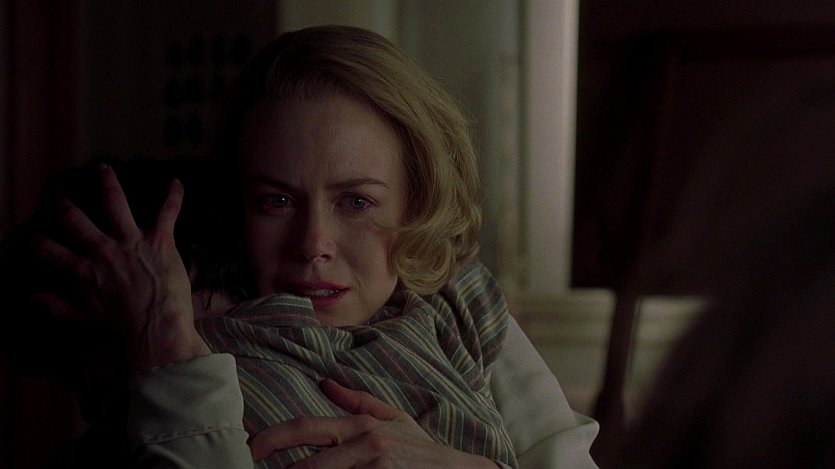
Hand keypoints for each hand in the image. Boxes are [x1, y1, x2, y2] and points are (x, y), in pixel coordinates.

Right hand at [33, 163, 209, 369]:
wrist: (155, 328)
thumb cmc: (121, 327)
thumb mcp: (82, 319)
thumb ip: (56, 306)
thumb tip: (32, 298)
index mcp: (83, 270)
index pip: (51, 251)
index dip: (39, 244)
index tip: (33, 238)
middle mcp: (103, 249)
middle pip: (76, 219)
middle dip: (65, 207)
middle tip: (61, 197)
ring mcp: (131, 241)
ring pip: (115, 202)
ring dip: (108, 183)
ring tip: (104, 169)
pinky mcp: (159, 239)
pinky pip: (167, 211)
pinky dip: (173, 196)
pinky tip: (176, 182)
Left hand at [249, 379, 497, 467]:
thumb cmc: (422, 452)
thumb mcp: (394, 419)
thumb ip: (357, 401)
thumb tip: (324, 383)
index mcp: (361, 425)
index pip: (305, 428)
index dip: (272, 438)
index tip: (250, 449)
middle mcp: (364, 443)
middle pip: (306, 466)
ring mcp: (374, 466)